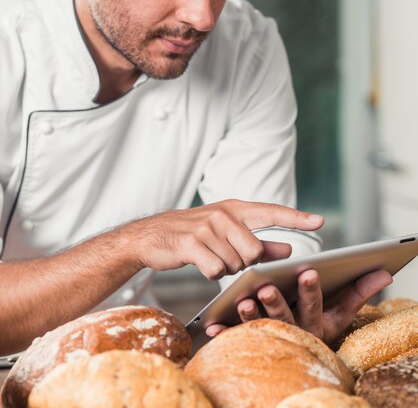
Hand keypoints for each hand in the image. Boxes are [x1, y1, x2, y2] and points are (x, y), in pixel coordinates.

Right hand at [130, 199, 323, 279]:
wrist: (152, 236)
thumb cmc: (195, 235)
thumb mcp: (228, 235)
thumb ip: (261, 243)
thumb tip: (290, 250)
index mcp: (235, 209)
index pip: (272, 212)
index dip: (296, 218)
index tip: (320, 222)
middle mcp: (224, 215)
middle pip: (255, 251)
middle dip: (245, 263)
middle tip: (227, 257)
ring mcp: (207, 228)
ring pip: (235, 264)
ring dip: (225, 269)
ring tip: (209, 257)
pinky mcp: (191, 243)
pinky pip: (215, 270)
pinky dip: (211, 274)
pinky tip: (200, 263)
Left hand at [206, 268, 392, 344]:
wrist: (301, 357)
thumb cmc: (320, 322)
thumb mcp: (341, 311)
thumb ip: (359, 291)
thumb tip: (385, 272)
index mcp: (315, 320)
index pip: (314, 304)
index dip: (310, 290)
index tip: (306, 271)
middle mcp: (294, 331)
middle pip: (285, 317)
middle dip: (276, 302)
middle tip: (265, 287)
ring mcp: (272, 339)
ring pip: (260, 327)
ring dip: (250, 316)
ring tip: (241, 301)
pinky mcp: (251, 344)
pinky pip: (236, 340)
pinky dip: (224, 332)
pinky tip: (212, 325)